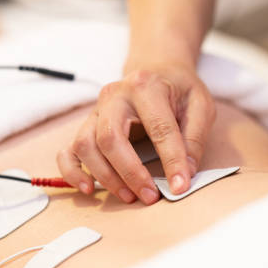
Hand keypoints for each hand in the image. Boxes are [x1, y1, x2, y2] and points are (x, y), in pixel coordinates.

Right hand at [57, 63, 215, 203]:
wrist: (155, 70)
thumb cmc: (177, 89)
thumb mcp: (200, 104)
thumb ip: (194, 137)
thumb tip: (186, 173)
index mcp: (145, 86)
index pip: (158, 128)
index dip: (171, 160)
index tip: (180, 186)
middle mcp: (114, 96)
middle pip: (110, 137)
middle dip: (130, 172)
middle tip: (150, 197)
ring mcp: (95, 111)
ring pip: (86, 145)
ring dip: (105, 176)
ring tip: (129, 196)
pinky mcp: (86, 126)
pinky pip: (68, 151)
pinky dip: (72, 172)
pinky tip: (88, 189)